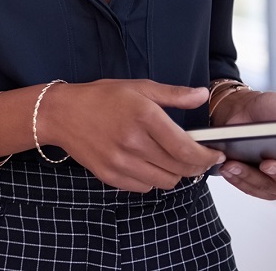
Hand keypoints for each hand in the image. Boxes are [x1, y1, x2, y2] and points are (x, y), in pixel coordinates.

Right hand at [41, 79, 224, 192]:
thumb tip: (203, 95)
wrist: (60, 114)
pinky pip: (144, 187)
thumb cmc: (100, 97)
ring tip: (170, 160)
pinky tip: (147, 164)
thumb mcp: (138, 87)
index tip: (215, 155)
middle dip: (196, 166)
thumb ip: (173, 94)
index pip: (187, 149)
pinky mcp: (110, 176)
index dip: (207, 157)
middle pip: (181, 169)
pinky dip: (152, 179)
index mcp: (145, 117)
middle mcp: (134, 142)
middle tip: (197, 157)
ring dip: (174, 173)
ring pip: (166, 182)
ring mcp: (120, 162)